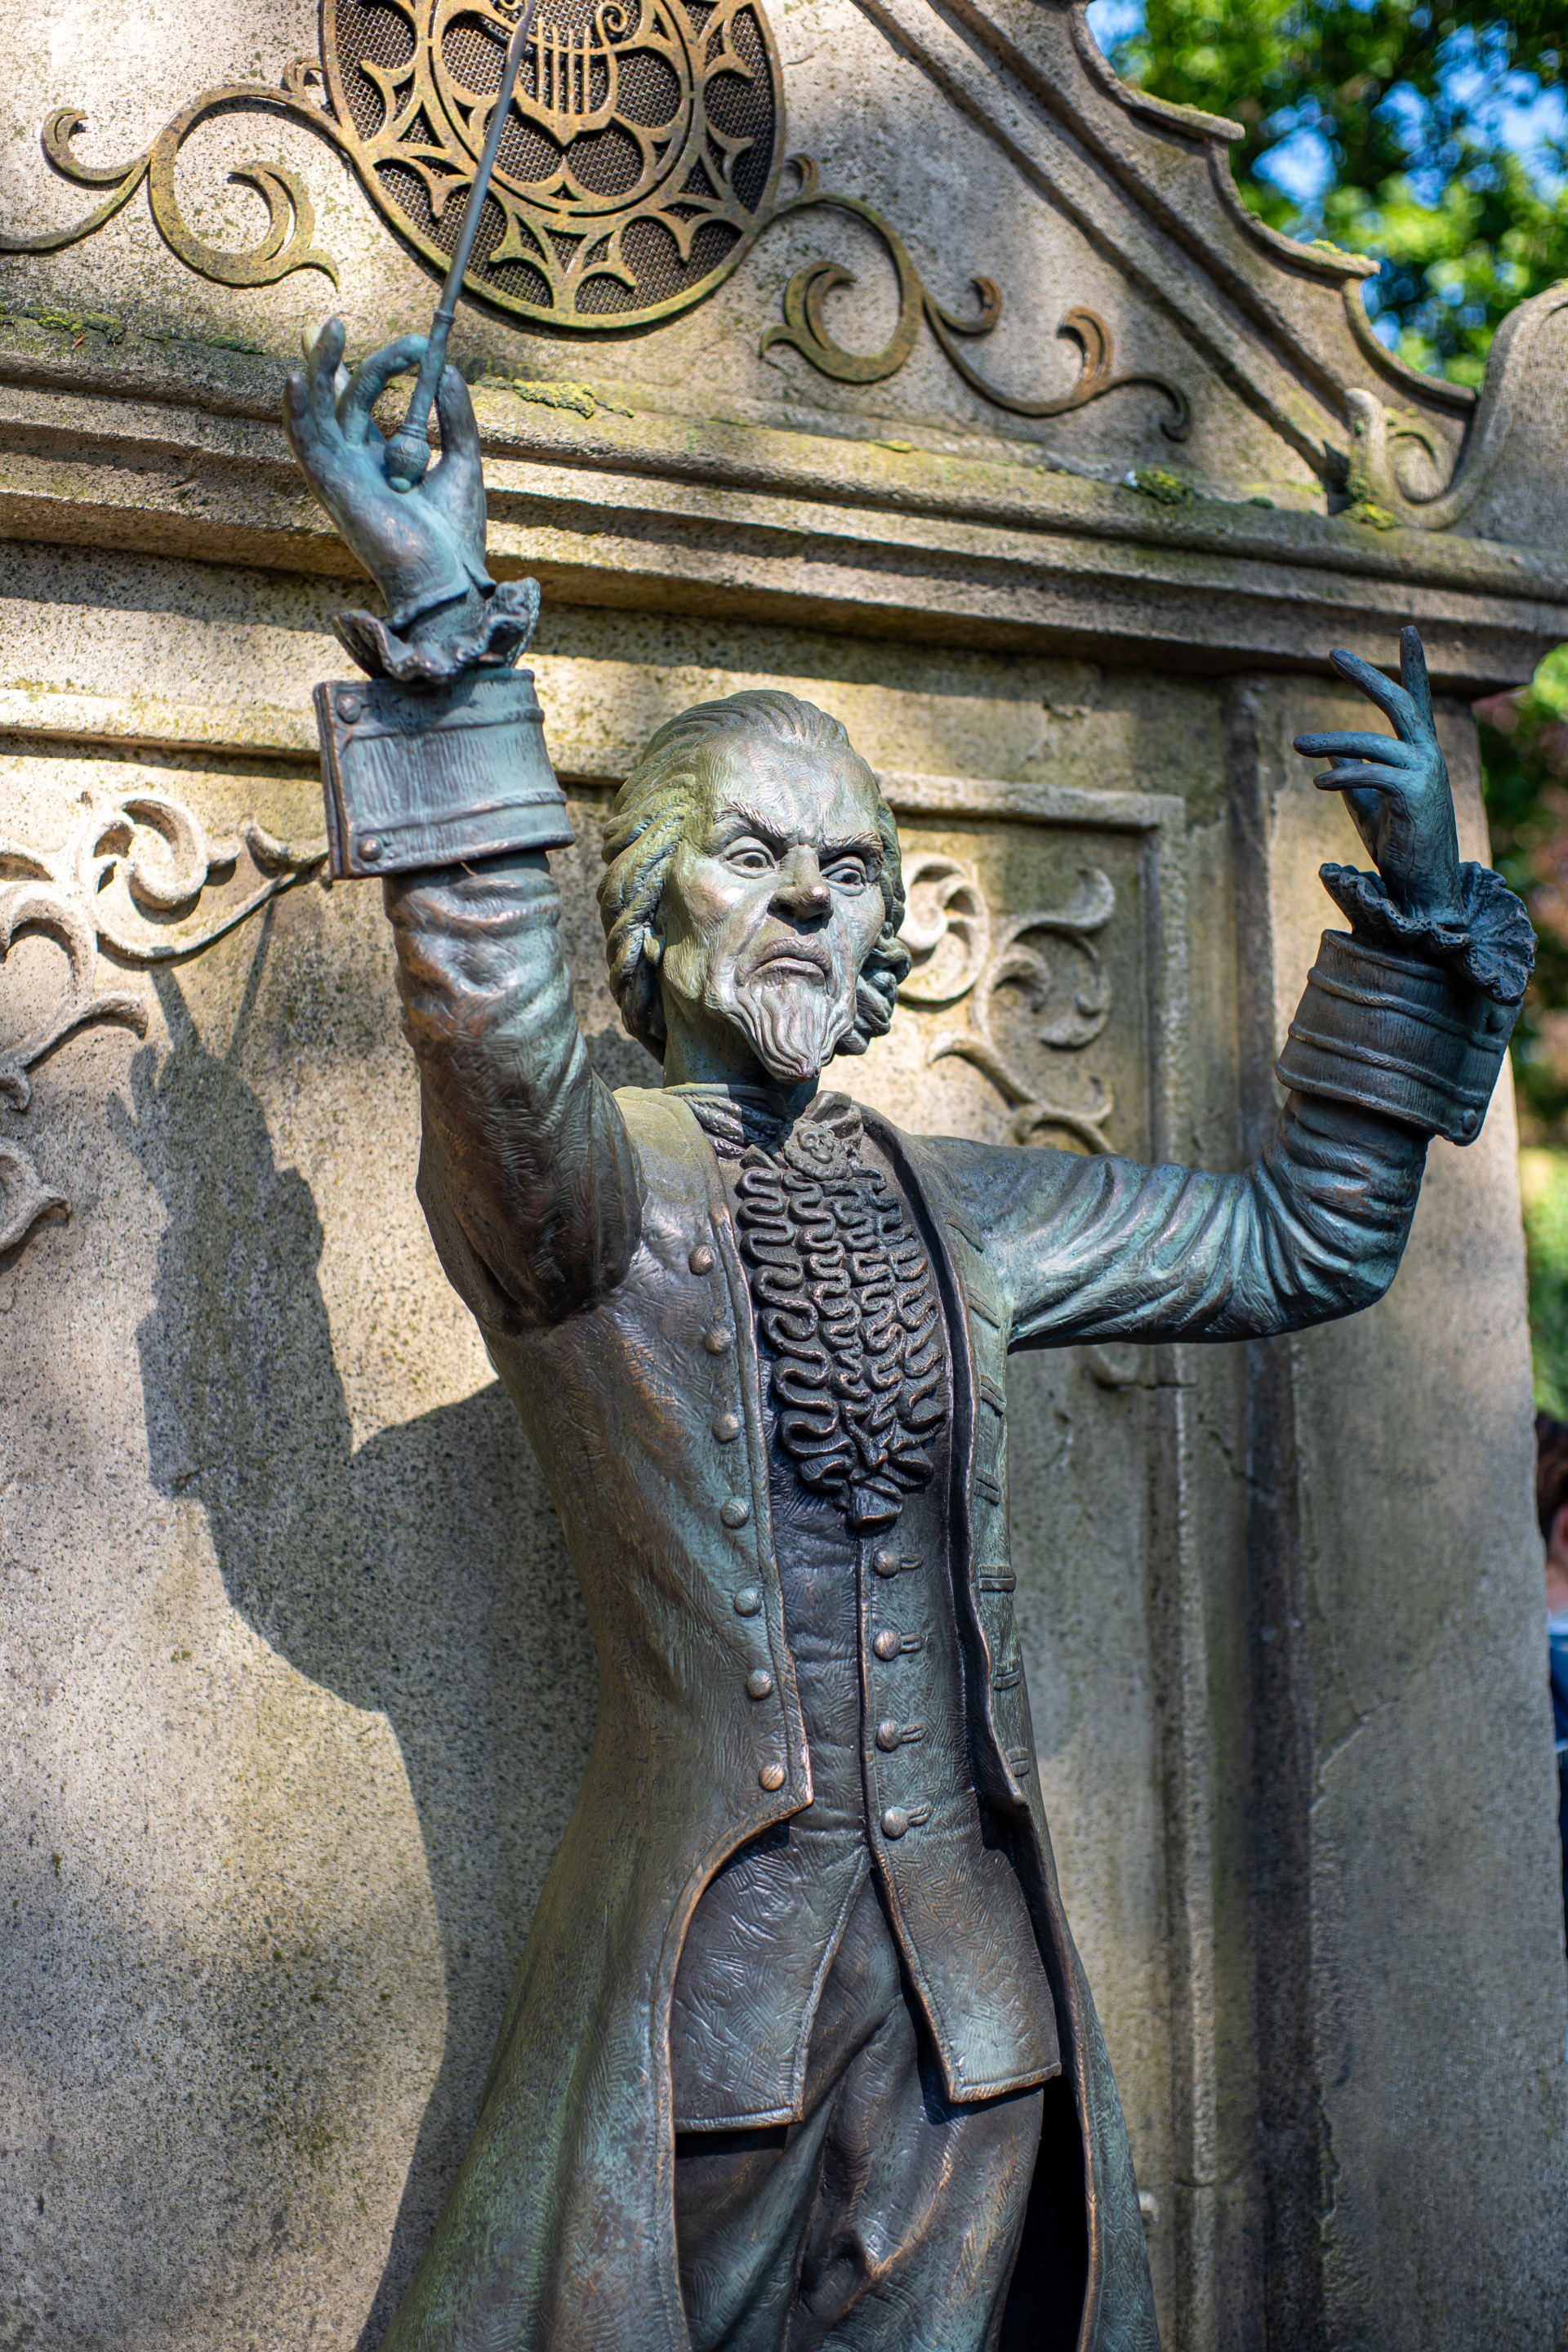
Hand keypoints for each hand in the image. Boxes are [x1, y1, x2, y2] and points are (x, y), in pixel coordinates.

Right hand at [283, 316, 491, 637]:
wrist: (448, 581)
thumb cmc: (454, 537)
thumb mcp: (463, 461)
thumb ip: (455, 415)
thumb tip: (449, 367)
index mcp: (379, 461)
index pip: (362, 404)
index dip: (370, 366)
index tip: (412, 344)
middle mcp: (355, 464)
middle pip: (346, 398)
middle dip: (371, 362)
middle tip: (413, 343)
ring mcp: (341, 474)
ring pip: (321, 410)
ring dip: (323, 367)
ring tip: (334, 326)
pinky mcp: (331, 486)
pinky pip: (305, 442)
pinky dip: (297, 409)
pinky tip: (293, 376)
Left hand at [1294, 626, 1462, 921]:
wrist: (1422, 890)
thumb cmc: (1399, 847)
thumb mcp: (1369, 805)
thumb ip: (1352, 774)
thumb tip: (1326, 749)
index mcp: (1420, 754)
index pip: (1418, 700)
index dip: (1413, 664)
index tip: (1406, 628)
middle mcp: (1429, 756)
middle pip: (1400, 702)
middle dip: (1367, 675)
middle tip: (1333, 653)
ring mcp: (1427, 774)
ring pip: (1375, 741)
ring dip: (1332, 739)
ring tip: (1297, 744)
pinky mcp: (1416, 796)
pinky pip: (1372, 774)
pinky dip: (1342, 775)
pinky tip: (1318, 781)